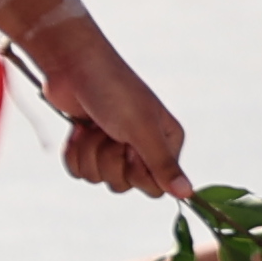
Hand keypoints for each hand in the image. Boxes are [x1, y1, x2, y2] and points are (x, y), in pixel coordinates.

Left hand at [17, 11, 192, 200]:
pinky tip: (79, 130)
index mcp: (167, 142)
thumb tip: (188, 194)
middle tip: (110, 132)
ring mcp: (114, 147)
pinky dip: (73, 152)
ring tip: (93, 126)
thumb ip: (163, 165)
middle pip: (124, 185)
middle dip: (108, 160)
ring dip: (89, 153)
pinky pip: (78, 171)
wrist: (73, 66)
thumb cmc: (114, 91)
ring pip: (98, 178)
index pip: (156, 187)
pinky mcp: (89, 146)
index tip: (131, 147)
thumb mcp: (142, 130)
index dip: (137, 173)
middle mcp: (143, 148)